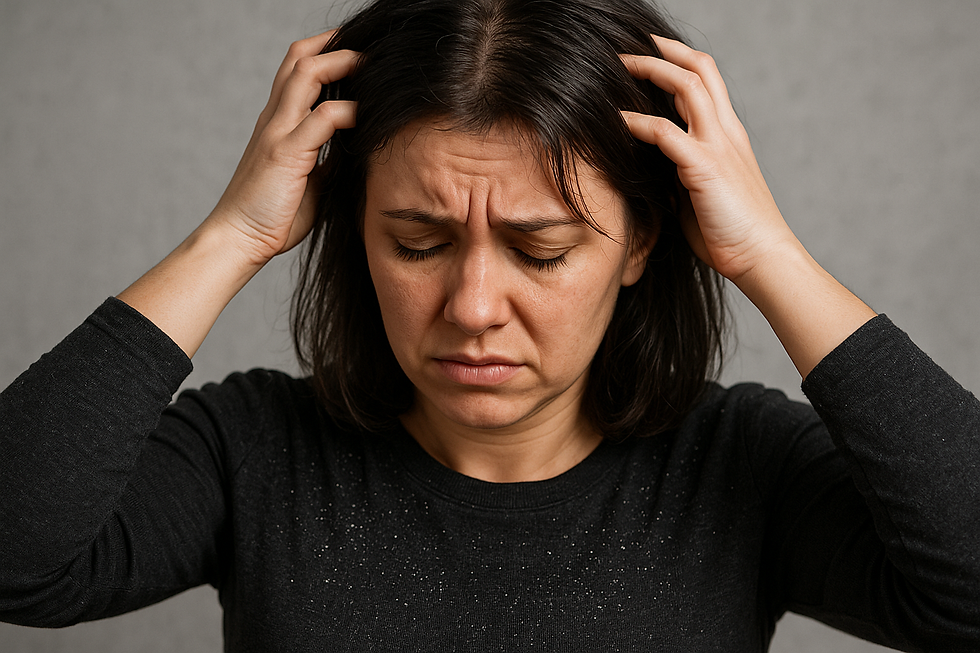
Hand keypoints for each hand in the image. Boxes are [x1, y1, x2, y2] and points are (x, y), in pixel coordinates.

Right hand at [208, 30, 357, 265]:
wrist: (239, 239)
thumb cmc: (273, 215)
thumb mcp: (309, 181)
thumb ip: (326, 161)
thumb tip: (351, 153)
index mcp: (278, 123)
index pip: (298, 69)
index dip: (326, 53)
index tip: (358, 54)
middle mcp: (275, 119)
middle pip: (300, 58)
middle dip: (336, 44)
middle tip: (369, 47)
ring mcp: (278, 132)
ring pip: (306, 73)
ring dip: (342, 62)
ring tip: (371, 66)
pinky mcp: (286, 153)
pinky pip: (323, 117)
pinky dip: (349, 111)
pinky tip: (365, 117)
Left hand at [621, 36, 798, 285]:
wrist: (761, 258)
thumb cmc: (730, 233)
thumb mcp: (701, 194)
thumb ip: (680, 174)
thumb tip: (651, 171)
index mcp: (728, 136)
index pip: (706, 81)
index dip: (678, 60)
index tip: (649, 52)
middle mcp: (726, 132)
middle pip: (699, 69)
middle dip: (662, 51)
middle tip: (627, 47)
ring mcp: (718, 146)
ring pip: (687, 86)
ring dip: (649, 70)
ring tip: (616, 67)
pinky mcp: (705, 168)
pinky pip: (665, 133)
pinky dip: (637, 123)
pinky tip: (614, 122)